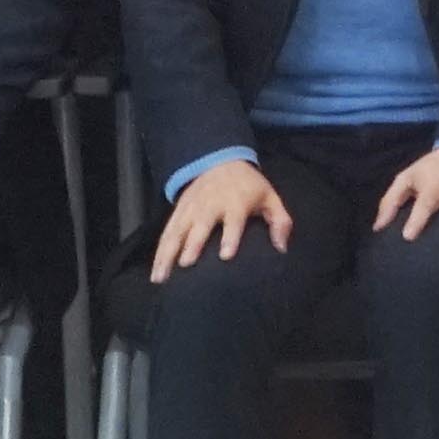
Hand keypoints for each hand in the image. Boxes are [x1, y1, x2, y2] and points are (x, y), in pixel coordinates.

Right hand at [153, 157, 290, 281]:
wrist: (220, 161)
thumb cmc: (249, 186)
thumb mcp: (269, 197)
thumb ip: (280, 222)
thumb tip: (282, 248)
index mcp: (236, 202)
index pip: (233, 221)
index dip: (230, 237)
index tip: (226, 256)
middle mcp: (210, 205)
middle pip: (200, 226)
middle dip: (193, 244)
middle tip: (186, 263)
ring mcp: (191, 209)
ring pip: (177, 232)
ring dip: (168, 253)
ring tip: (161, 277)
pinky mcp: (178, 212)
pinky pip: (166, 234)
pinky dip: (159, 252)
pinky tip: (156, 273)